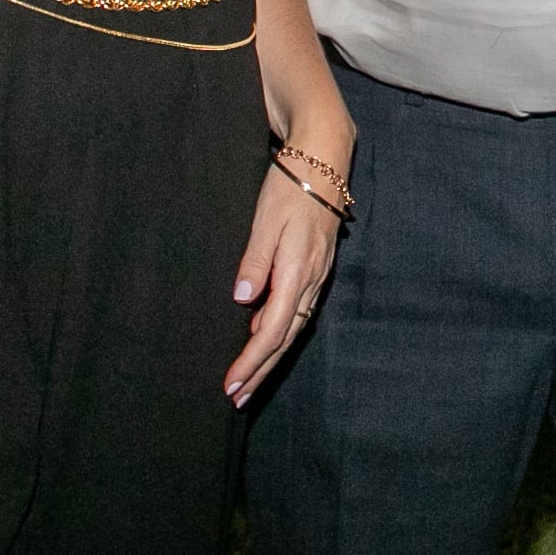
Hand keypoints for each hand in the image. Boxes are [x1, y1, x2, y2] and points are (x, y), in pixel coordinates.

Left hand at [224, 163, 344, 408]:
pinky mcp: (316, 265)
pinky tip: (263, 334)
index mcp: (297, 271)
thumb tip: (243, 301)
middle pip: (285, 337)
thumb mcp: (265, 220)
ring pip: (294, 326)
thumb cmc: (292, 185)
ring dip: (271, 355)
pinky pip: (299, 308)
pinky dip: (280, 329)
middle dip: (261, 370)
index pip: (272, 330)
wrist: (325, 156)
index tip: (231, 385)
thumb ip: (255, 261)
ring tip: (249, 377)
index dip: (251, 361)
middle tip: (237, 397)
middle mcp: (311, 278)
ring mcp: (317, 272)